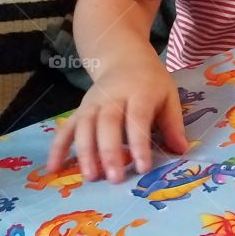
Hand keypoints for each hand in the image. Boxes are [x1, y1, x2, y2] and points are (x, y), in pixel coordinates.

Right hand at [45, 49, 188, 182]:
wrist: (123, 57)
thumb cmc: (150, 82)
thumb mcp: (169, 95)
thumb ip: (173, 123)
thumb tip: (181, 150)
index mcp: (139, 92)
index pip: (137, 118)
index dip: (139, 143)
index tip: (142, 167)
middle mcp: (112, 97)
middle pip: (107, 123)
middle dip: (109, 151)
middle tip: (114, 178)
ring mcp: (93, 103)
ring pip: (85, 126)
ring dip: (85, 152)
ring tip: (90, 177)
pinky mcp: (80, 110)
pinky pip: (66, 128)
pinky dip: (57, 148)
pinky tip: (53, 169)